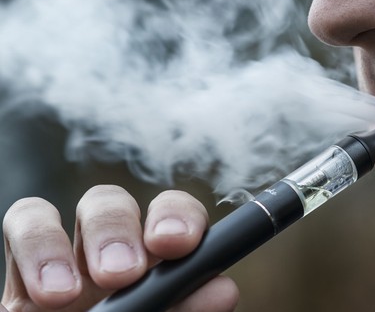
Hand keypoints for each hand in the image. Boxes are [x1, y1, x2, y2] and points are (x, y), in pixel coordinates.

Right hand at [1, 185, 238, 310]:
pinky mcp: (24, 275)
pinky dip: (35, 247)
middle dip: (120, 228)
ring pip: (82, 207)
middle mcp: (117, 254)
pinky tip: (47, 295)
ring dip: (81, 238)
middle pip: (121, 202)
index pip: (175, 216)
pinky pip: (23, 222)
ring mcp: (71, 260)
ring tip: (67, 295)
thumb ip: (187, 310)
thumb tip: (222, 288)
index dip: (180, 217)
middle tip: (122, 273)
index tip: (178, 244)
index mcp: (159, 267)